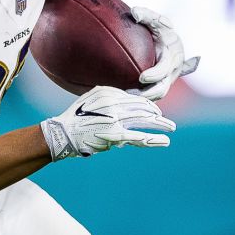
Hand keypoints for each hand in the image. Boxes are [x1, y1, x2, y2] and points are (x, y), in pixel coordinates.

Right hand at [41, 86, 175, 159]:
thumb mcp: (90, 98)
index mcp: (109, 93)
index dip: (149, 106)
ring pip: (143, 120)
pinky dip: (151, 139)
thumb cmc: (74, 118)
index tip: (156, 112)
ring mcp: (115, 119)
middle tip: (168, 123)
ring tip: (172, 129)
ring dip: (160, 125)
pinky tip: (162, 141)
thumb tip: (123, 99)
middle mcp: (114, 103)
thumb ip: (107, 95)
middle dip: (157, 115)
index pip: (135, 99)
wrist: (63, 133)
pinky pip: (136, 136)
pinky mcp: (114, 134)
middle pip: (143, 108)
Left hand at [131, 7, 199, 100]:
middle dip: (148, 94)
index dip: (155, 75)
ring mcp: (167, 80)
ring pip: (157, 95)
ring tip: (123, 98)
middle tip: (129, 93)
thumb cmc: (161, 29)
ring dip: (142, 99)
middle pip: (162, 88)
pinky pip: (152, 96)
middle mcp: (172, 71)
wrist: (169, 42)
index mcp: (173, 56)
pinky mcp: (161, 86)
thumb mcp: (156, 20)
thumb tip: (134, 12)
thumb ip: (147, 15)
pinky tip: (123, 99)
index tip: (141, 77)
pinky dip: (141, 99)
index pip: (166, 69)